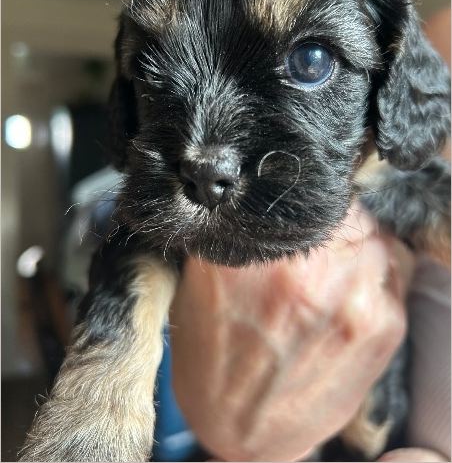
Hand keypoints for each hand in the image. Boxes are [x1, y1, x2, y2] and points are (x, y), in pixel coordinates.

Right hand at [170, 205, 411, 460]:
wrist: (238, 425)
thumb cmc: (217, 346)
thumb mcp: (207, 269)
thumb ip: (245, 222)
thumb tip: (267, 179)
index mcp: (256, 250)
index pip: (303, 183)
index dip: (303, 186)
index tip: (301, 194)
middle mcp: (310, 271)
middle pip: (345, 206)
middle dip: (330, 215)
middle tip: (314, 233)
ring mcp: (355, 298)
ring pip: (375, 234)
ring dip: (356, 242)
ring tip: (330, 265)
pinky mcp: (384, 326)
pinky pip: (396, 269)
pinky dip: (376, 269)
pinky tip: (348, 290)